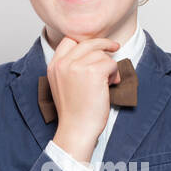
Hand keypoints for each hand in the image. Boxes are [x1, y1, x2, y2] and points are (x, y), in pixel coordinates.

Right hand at [48, 36, 121, 161]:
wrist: (77, 129)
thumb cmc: (74, 112)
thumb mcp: (62, 85)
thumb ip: (70, 68)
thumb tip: (92, 54)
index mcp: (54, 66)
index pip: (69, 40)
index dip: (85, 42)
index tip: (96, 45)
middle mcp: (63, 63)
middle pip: (87, 43)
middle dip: (103, 44)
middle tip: (115, 47)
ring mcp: (78, 67)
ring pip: (101, 54)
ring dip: (110, 67)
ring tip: (109, 81)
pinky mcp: (93, 72)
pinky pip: (111, 63)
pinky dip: (115, 74)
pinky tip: (112, 84)